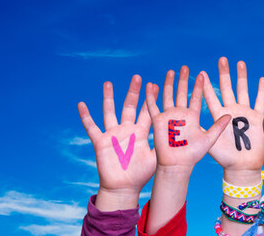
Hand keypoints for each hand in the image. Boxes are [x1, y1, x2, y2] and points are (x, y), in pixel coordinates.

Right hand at [78, 75, 154, 209]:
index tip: (155, 84)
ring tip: (108, 83)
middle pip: (130, 106)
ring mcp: (113, 134)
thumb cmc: (142, 174)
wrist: (125, 187)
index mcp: (141, 132)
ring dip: (108, 97)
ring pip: (110, 111)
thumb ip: (165, 143)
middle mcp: (127, 129)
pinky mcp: (101, 142)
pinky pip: (91, 127)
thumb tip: (182, 136)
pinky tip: (81, 105)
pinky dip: (86, 116)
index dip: (150, 99)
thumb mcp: (157, 156)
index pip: (147, 111)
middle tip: (138, 76)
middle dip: (134, 92)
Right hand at [145, 66, 230, 169]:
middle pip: (181, 92)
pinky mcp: (157, 121)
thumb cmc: (193, 154)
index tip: (202, 73)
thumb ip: (218, 126)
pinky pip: (153, 106)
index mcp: (193, 116)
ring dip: (168, 84)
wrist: (178, 165)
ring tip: (170, 71)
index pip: (196, 97)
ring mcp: (168, 116)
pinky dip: (151, 96)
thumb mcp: (209, 138)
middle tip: (184, 67)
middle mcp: (181, 114)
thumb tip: (230, 115)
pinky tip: (150, 85)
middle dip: (183, 80)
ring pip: (168, 96)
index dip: (198, 86)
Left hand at [204, 57, 263, 172]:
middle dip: (225, 74)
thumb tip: (190, 118)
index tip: (201, 72)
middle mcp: (232, 111)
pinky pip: (262, 101)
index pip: (211, 96)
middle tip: (222, 59)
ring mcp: (245, 113)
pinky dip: (263, 91)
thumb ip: (203, 128)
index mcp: (219, 115)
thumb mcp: (210, 142)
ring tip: (240, 63)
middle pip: (228, 88)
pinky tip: (263, 80)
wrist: (242, 166)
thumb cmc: (225, 157)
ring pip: (244, 90)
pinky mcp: (258, 118)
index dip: (206, 85)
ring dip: (242, 77)